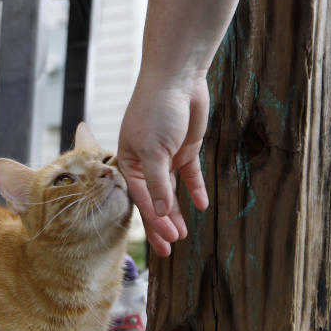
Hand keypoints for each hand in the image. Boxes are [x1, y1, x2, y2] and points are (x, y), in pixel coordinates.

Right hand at [117, 73, 210, 256]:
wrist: (176, 80)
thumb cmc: (156, 112)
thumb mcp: (154, 151)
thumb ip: (157, 184)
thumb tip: (159, 213)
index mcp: (129, 164)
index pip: (142, 200)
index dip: (154, 222)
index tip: (167, 242)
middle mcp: (145, 164)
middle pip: (153, 201)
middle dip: (161, 225)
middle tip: (169, 250)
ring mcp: (165, 157)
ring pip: (170, 192)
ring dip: (176, 212)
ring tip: (183, 234)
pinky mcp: (184, 150)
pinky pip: (189, 175)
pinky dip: (194, 189)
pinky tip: (201, 205)